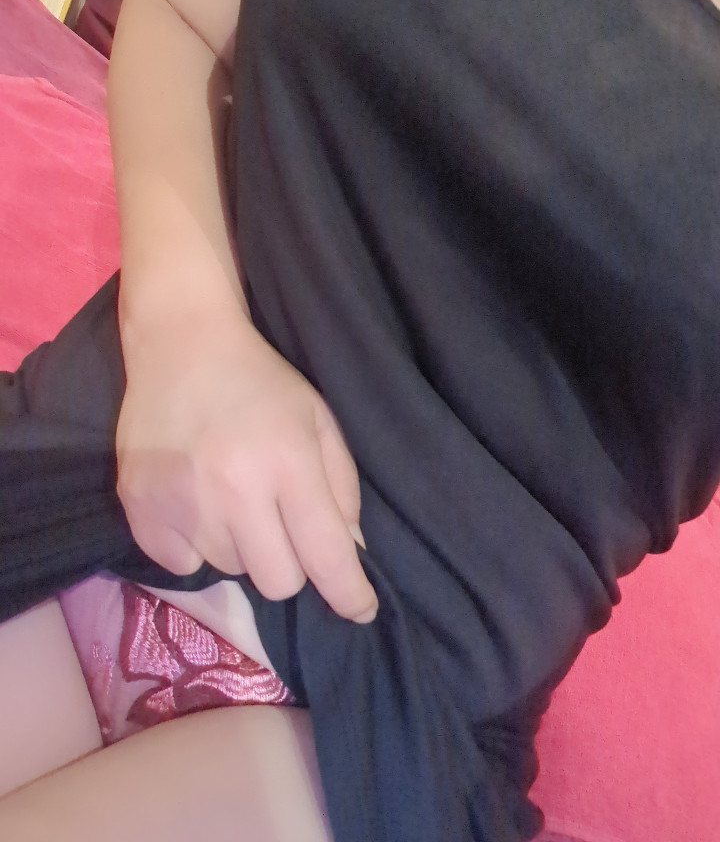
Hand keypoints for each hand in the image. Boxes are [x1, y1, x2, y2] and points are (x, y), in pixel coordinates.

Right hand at [115, 305, 377, 623]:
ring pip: (231, 571)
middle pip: (278, 582)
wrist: (181, 344)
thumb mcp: (318, 421)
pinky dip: (195, 546)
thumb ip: (341, 489)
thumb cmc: (262, 382)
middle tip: (281, 522)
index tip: (360, 610)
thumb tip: (350, 555)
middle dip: (292, 563)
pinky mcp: (139, 506)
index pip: (326, 555)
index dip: (349, 594)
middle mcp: (233, 489)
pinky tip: (196, 502)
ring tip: (232, 497)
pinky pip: (181, 565)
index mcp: (287, 464)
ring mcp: (180, 501)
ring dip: (243, 546)